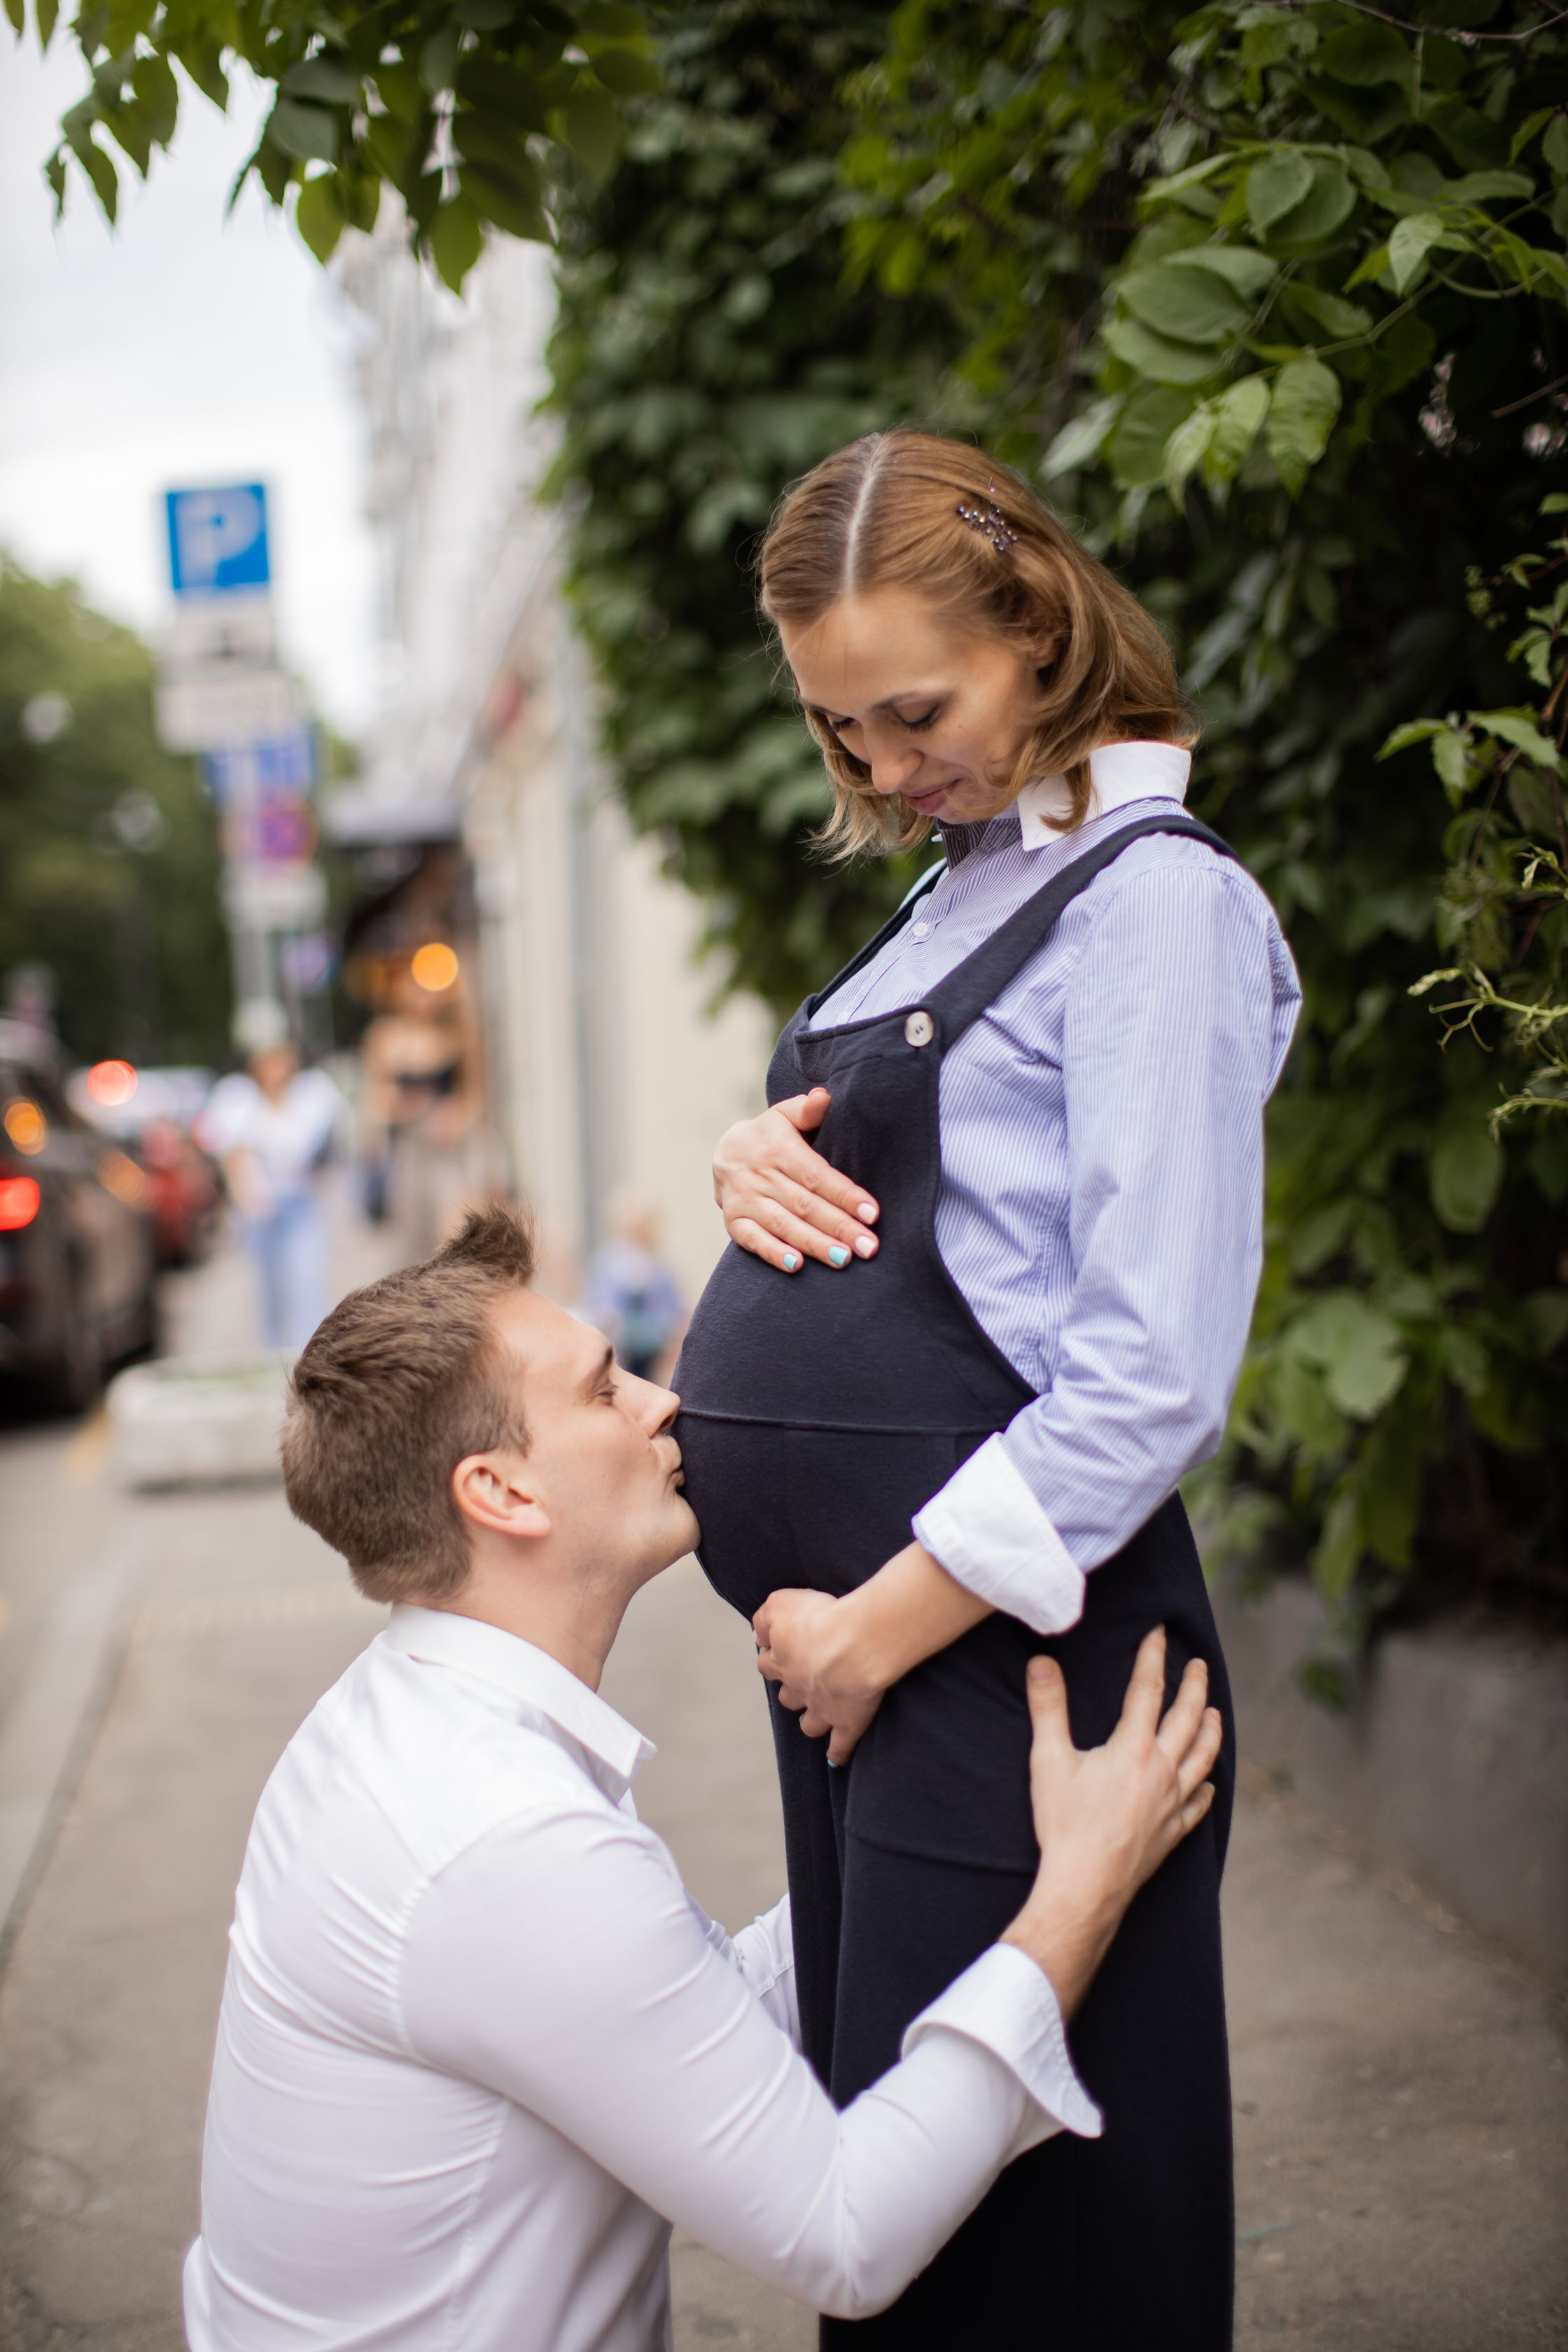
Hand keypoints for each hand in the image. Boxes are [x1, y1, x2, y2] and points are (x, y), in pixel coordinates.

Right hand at [713, 1089, 879, 1273]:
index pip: (817, 1176)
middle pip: (805, 1205)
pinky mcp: (733, 1220)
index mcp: (778, 1149)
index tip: (872, 1213)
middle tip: (869, 1248)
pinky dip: (773, 1253)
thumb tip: (824, 1097)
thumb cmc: (771, 1136)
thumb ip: (807, 1110)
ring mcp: (745, 1199)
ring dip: (814, 1244)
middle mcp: (760, 1175)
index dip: (845, 1195)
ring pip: (784, 1225)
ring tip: (843, 1260)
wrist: (725, 1151)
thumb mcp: (785, 1116)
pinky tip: (797, 1266)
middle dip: (839, 1227)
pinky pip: (753, 1240)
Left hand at [754, 1588, 885, 1764]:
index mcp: (782, 1660)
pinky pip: (840, 1744)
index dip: (771, 1660)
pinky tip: (836, 1759)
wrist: (851, 1645)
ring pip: (810, 1723)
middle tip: (800, 1686)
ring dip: (811, 1722)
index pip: (767, 1664)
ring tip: (815, 1721)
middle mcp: (798, 1687)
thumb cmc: (818, 1619)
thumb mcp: (781, 1603)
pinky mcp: (847, 1723)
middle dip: (791, 1692)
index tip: (775, 1655)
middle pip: (787, 1696)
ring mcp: (822, 1709)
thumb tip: (756, 1636)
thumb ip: (764, 1618)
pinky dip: (838, 1752)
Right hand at [1001, 1629, 1222, 2019]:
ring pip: (1203, 1758)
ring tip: (1216, 1714)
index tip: (1161, 1632)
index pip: (1147, 1690)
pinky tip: (1208, 1784)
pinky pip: (1198, 1805)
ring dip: (1211, 1732)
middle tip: (1201, 1665)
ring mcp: (1172, 1804)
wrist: (1085, 1887)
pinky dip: (1205, 1788)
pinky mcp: (1172, 1833)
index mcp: (1133, 1748)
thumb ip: (1047, 1708)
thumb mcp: (1048, 1761)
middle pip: (1188, 1719)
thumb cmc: (1064, 1825)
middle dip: (1195, 1688)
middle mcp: (1162, 1771)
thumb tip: (1041, 1662)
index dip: (1154, 1657)